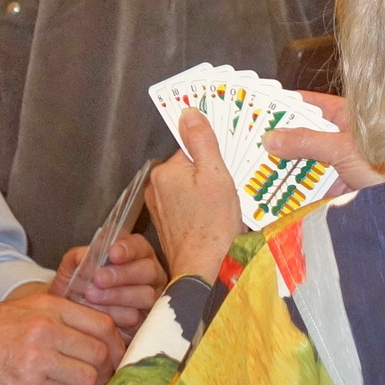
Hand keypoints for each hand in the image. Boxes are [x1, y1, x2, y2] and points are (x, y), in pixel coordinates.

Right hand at [0, 290, 122, 384]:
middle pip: (100, 353)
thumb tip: (98, 337)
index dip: (115, 344)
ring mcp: (36, 358)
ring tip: (66, 383)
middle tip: (97, 376)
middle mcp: (45, 329)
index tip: (114, 355)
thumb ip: (59, 319)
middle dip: (104, 369)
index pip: (103, 324)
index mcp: (47, 306)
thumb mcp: (21, 310)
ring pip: (86, 378)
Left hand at [47, 233, 164, 330]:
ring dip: (118, 296)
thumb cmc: (77, 289)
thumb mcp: (72, 270)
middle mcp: (149, 276)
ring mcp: (150, 299)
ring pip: (146, 295)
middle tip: (98, 279)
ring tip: (92, 297)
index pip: (139, 246)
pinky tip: (101, 315)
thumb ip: (77, 258)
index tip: (112, 253)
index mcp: (135, 255)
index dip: (128, 249)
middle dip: (122, 274)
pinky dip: (119, 316)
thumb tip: (84, 256)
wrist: (73, 321)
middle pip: (148, 270)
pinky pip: (140, 318)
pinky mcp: (146, 321)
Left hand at [148, 109, 245, 282]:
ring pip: (189, 188)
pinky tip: (216, 220)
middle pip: (190, 168)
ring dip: (207, 193)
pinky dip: (202, 210)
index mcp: (165, 171)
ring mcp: (160, 209)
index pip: (191, 149)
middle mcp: (156, 188)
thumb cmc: (214, 227)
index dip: (213, 157)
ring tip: (223, 208)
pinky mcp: (168, 226)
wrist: (206, 271)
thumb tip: (189, 113)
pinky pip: (187, 207)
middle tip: (229, 190)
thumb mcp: (216, 175)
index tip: (228, 167)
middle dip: (210, 176)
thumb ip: (202, 142)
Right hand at [266, 91, 384, 191]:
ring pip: (306, 162)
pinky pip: (315, 186)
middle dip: (279, 143)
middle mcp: (340, 137)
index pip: (307, 104)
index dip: (282, 106)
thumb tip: (270, 138)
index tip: (256, 111)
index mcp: (345, 116)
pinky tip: (276, 195)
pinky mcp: (342, 187)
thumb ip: (306, 142)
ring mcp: (341, 162)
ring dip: (285, 169)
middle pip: (303, 136)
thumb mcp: (341, 149)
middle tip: (248, 146)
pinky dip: (298, 191)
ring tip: (255, 173)